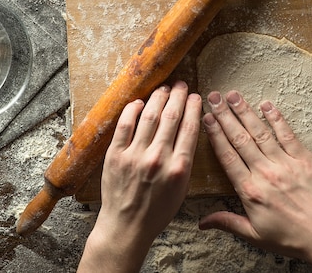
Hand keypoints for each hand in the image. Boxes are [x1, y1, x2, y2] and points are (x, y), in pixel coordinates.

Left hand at [78, 81, 201, 272]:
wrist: (127, 227)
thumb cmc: (158, 210)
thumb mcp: (183, 188)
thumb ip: (185, 159)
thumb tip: (188, 130)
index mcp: (179, 167)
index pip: (190, 127)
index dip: (194, 107)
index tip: (196, 96)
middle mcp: (158, 158)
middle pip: (171, 116)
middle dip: (178, 96)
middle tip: (181, 85)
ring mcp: (135, 155)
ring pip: (149, 116)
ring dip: (158, 97)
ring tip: (164, 88)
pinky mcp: (115, 155)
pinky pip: (124, 125)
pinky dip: (132, 110)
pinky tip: (139, 102)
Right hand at [200, 90, 311, 271]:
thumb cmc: (290, 238)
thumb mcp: (254, 235)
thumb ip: (227, 222)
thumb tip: (202, 223)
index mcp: (249, 191)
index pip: (227, 157)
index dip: (215, 135)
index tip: (206, 119)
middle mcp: (265, 173)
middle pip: (240, 139)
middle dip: (225, 116)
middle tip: (214, 97)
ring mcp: (285, 164)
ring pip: (260, 133)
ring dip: (245, 112)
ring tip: (234, 95)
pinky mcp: (304, 160)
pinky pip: (287, 135)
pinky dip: (276, 119)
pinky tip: (266, 105)